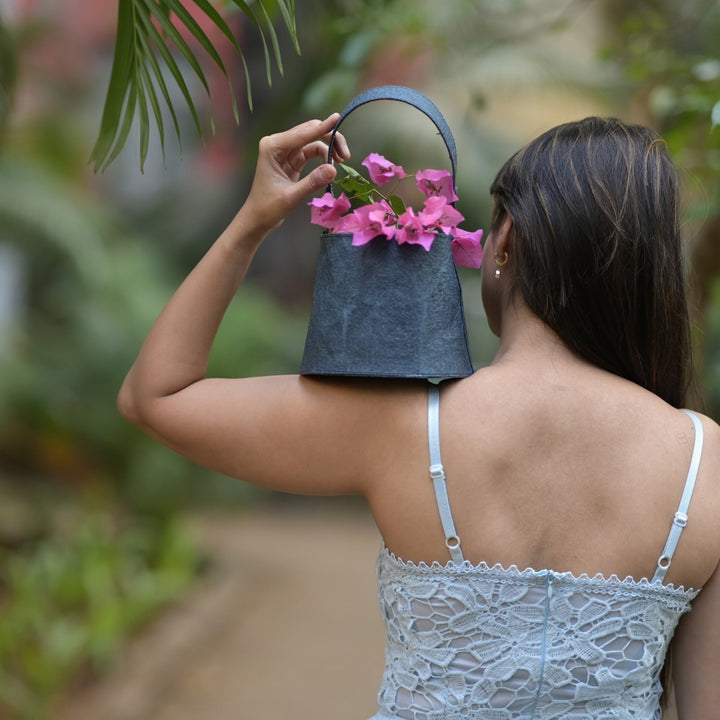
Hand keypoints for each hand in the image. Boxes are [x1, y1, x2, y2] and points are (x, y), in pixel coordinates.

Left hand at [243, 113, 349, 233]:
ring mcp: (286, 151)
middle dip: (329, 139)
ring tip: (341, 162)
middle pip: (309, 132)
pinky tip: (331, 167)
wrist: (258, 218)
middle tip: (345, 155)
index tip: (337, 118)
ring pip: (313, 141)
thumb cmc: (268, 208)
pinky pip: (312, 151)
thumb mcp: (291, 197)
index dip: (322, 127)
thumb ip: (312, 182)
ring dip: (329, 148)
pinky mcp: (293, 159)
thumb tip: (333, 169)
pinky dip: (323, 157)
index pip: (302, 134)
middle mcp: (278, 144)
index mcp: (272, 147)